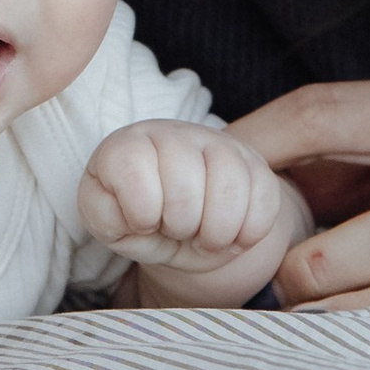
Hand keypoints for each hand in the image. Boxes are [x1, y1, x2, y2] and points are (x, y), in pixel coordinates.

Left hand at [79, 118, 303, 297]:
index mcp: (129, 144)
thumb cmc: (138, 220)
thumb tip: (132, 213)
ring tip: (203, 236)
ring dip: (216, 233)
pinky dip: (249, 233)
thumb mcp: (109, 223)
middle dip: (180, 225)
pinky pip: (265, 199)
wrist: (180, 224)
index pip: (132, 167)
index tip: (143, 222)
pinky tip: (231, 234)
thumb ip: (105, 216)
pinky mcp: (255, 164)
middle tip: (176, 229)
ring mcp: (219, 144)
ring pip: (230, 188)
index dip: (140, 213)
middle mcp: (175, 134)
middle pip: (185, 185)